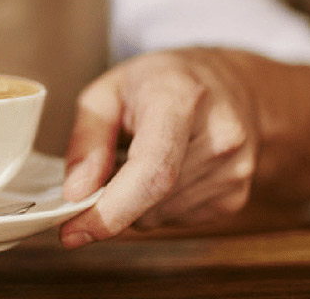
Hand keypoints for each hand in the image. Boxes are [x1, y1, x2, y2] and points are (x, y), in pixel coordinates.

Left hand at [59, 49, 258, 247]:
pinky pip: (176, 220)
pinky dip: (156, 205)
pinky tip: (165, 170)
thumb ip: (87, 138)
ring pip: (157, 217)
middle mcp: (219, 136)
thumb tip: (76, 192)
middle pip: (149, 200)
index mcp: (181, 99)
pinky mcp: (236, 196)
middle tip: (102, 170)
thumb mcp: (108, 90)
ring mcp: (234, 170)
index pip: (153, 170)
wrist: (232, 84)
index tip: (73, 229)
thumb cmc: (163, 81)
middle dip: (110, 200)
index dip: (111, 209)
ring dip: (134, 202)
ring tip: (142, 157)